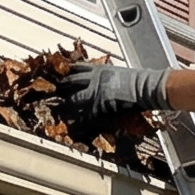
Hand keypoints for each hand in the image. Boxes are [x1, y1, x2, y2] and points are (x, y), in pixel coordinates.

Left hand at [50, 61, 167, 127]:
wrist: (147, 87)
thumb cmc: (139, 81)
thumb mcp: (119, 74)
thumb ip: (107, 77)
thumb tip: (103, 82)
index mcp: (99, 69)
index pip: (75, 69)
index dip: (64, 72)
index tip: (54, 75)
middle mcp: (93, 79)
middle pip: (69, 82)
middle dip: (58, 88)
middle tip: (47, 93)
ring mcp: (96, 92)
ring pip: (74, 99)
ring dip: (64, 105)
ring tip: (54, 111)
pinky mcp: (100, 106)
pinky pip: (85, 114)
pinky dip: (79, 120)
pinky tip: (72, 125)